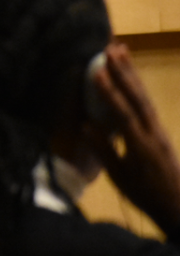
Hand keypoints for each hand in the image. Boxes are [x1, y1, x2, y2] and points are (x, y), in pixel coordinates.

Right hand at [87, 43, 179, 233]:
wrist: (177, 206)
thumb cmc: (144, 195)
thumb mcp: (120, 178)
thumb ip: (104, 150)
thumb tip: (84, 125)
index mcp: (141, 147)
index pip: (123, 114)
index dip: (109, 93)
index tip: (96, 72)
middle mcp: (153, 133)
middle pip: (138, 98)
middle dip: (124, 73)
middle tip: (111, 49)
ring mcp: (159, 131)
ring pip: (145, 97)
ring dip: (132, 74)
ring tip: (121, 52)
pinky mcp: (161, 131)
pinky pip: (148, 104)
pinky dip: (138, 87)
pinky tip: (131, 77)